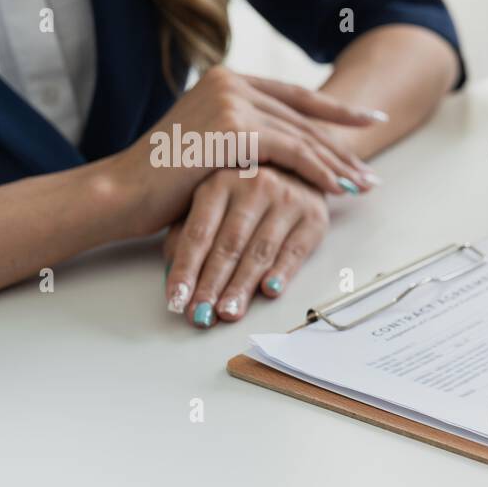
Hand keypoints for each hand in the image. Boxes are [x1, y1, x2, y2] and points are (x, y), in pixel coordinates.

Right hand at [113, 65, 382, 236]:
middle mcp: (231, 80)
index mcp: (227, 79)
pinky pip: (293, 151)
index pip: (295, 96)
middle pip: (304, 118)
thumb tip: (292, 152)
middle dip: (343, 148)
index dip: (336, 112)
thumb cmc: (165, 181)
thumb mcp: (215, 147)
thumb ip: (249, 137)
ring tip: (365, 187)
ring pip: (303, 135)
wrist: (123, 192)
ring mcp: (232, 99)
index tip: (370, 121)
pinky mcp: (235, 125)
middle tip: (371, 173)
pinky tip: (340, 190)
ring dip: (338, 165)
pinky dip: (320, 172)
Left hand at [163, 168, 328, 326]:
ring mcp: (286, 199)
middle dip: (212, 285)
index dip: (186, 270)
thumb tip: (173, 274)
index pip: (199, 233)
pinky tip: (269, 291)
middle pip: (229, 245)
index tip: (176, 301)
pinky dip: (282, 272)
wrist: (299, 170)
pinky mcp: (314, 216)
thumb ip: (188, 234)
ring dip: (243, 286)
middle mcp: (254, 185)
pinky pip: (295, 251)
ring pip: (260, 251)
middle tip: (201, 315)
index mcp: (219, 182)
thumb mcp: (211, 204)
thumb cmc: (247, 194)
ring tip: (228, 313)